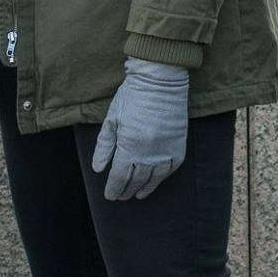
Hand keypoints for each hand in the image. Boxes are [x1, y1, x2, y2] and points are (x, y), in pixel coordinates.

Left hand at [92, 58, 189, 200]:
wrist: (161, 80)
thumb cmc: (132, 96)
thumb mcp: (112, 119)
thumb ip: (104, 146)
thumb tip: (98, 169)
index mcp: (129, 145)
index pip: (120, 176)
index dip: (114, 188)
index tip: (110, 195)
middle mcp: (149, 152)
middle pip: (136, 180)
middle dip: (127, 190)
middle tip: (121, 196)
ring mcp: (166, 150)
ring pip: (154, 178)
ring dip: (145, 188)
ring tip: (138, 194)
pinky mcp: (179, 145)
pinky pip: (171, 168)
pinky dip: (163, 177)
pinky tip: (156, 180)